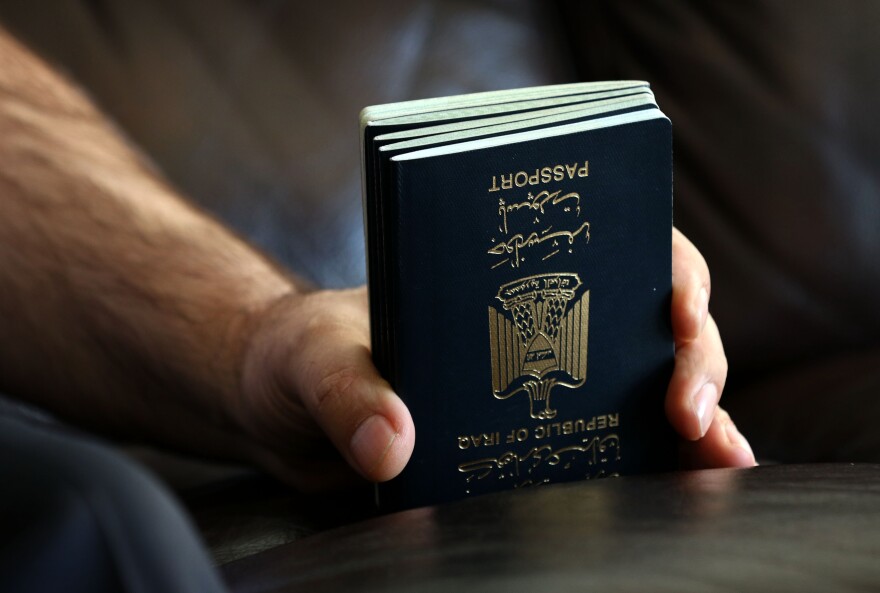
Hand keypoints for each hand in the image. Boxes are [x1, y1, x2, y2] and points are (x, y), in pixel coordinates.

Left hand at [233, 228, 753, 490]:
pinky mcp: (531, 444)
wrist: (280, 404)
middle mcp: (537, 324)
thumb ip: (343, 390)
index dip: (664, 269)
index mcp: (499, 275)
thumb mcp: (312, 355)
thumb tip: (391, 447)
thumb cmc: (300, 353)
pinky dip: (655, 470)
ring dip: (697, 422)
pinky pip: (610, 453)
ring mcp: (543, 385)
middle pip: (650, 326)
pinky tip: (684, 493)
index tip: (676, 310)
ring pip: (647, 393)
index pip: (612, 247)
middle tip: (689, 410)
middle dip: (692, 359)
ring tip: (721, 459)